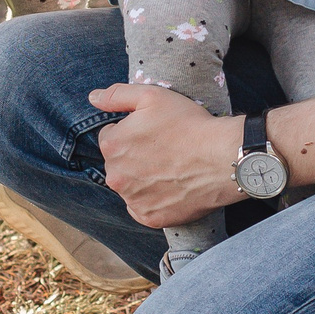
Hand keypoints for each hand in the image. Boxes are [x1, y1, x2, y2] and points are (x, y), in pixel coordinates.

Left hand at [88, 83, 241, 227]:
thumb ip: (117, 95)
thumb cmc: (189, 124)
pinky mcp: (150, 217)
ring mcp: (132, 200)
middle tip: (164, 149)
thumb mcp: (152, 96)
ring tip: (170, 168)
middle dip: (134, 156)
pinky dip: (154, 200)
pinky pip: (144, 207)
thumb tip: (93, 97)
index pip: (111, 137)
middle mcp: (115, 176)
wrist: (222, 157)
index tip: (153, 132)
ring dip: (142, 178)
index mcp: (111, 145)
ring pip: (130, 186)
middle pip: (118, 163)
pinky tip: (172, 187)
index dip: (132, 132)